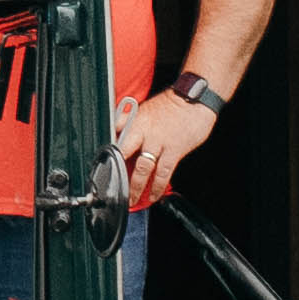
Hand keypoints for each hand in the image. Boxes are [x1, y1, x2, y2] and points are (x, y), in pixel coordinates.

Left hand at [113, 87, 221, 207]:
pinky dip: (157, 186)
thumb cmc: (172, 105)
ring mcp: (159, 142)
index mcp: (135, 120)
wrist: (195, 99)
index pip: (114, 136)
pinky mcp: (174, 150)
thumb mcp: (145, 108)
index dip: (107, 153)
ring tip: (132, 199)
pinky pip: (163, 172)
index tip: (103, 167)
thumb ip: (129, 121)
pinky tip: (154, 195)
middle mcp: (144, 131)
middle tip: (114, 189)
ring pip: (143, 168)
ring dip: (136, 187)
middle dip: (118, 173)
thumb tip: (115, 131)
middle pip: (124, 155)